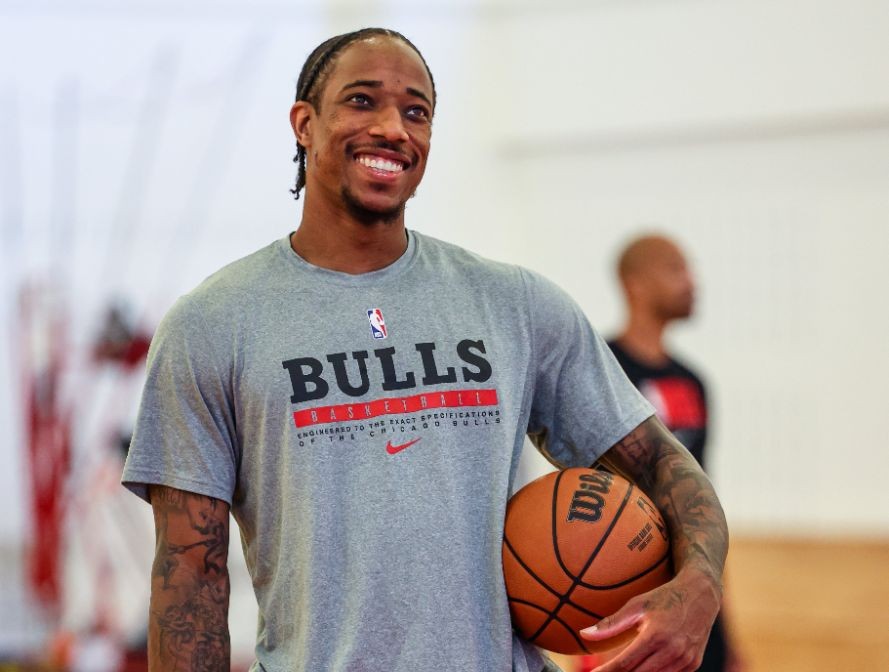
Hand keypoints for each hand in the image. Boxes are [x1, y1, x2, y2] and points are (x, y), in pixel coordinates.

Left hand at [579, 568, 720, 671]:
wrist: (701, 595)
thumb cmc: (664, 597)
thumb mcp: (636, 605)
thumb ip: (611, 623)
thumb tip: (585, 634)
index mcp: (656, 636)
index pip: (625, 664)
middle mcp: (673, 651)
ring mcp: (686, 661)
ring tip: (620, 671)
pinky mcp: (693, 665)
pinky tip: (642, 668)